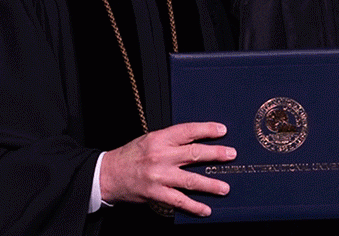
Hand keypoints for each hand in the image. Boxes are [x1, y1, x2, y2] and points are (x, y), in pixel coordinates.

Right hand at [99, 121, 235, 216]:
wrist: (107, 174)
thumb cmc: (129, 157)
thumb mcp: (148, 141)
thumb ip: (169, 141)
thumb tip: (194, 142)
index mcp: (159, 139)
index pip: (187, 131)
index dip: (206, 129)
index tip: (222, 130)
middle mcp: (160, 156)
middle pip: (193, 153)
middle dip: (216, 154)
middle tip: (231, 155)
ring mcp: (159, 176)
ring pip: (190, 180)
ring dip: (210, 185)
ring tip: (225, 188)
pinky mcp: (156, 193)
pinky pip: (179, 201)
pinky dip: (194, 206)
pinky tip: (206, 209)